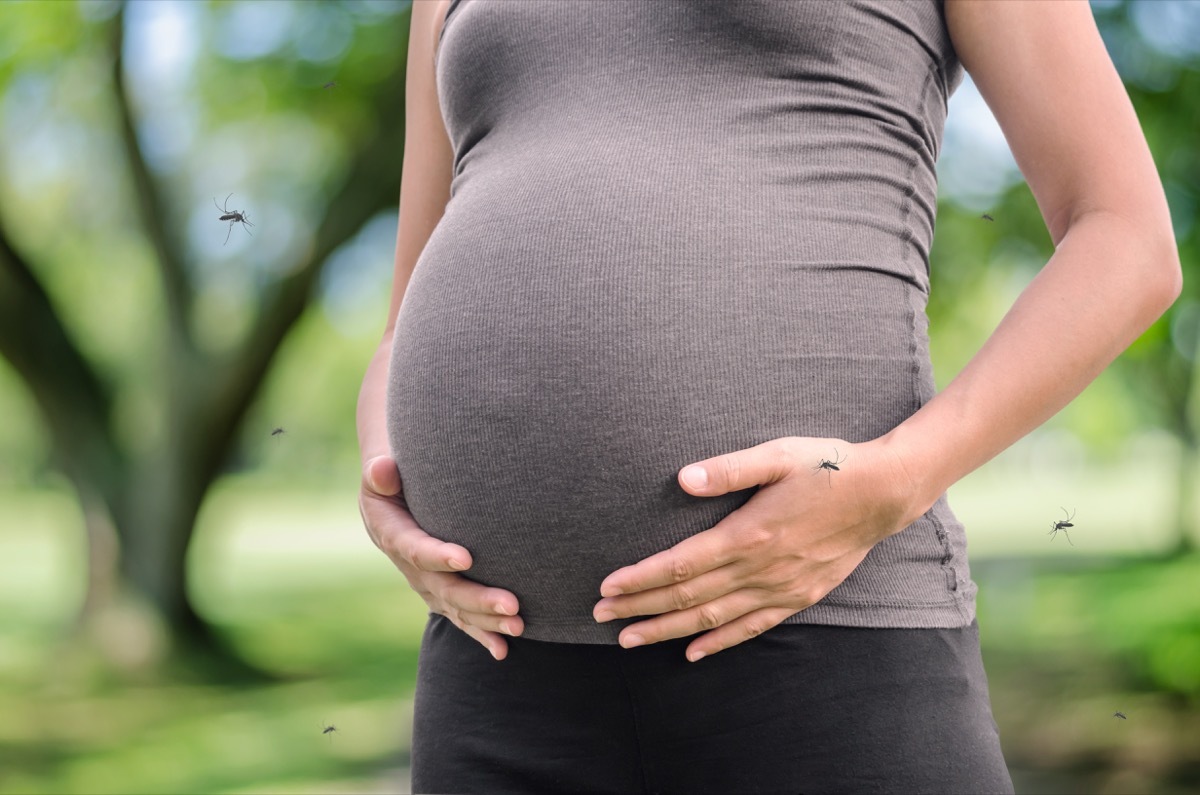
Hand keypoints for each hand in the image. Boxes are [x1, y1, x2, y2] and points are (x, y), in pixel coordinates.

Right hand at [359, 455, 522, 659]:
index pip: (415, 548)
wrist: (393, 498)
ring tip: (518, 625)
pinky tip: (502, 651)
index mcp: (392, 534)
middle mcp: (410, 567)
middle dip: (477, 598)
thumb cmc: (393, 476)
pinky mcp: (440, 593)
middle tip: (511, 604)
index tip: (466, 558)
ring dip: (486, 621)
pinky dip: (481, 634)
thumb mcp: (379, 470)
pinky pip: (460, 618)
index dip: (437, 555)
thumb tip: (383, 469)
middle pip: (443, 588)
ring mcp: (426, 584)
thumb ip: (381, 471)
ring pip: (456, 608)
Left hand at [592, 436, 918, 660]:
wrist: (883, 493)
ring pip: (712, 618)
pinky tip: (693, 652)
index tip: (606, 588)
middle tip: (599, 618)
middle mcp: (760, 569)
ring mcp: (779, 588)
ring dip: (667, 630)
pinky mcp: (797, 597)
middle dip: (640, 609)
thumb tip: (683, 478)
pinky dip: (719, 642)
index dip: (640, 579)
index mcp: (748, 534)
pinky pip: (751, 628)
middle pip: (687, 597)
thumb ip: (729, 468)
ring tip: (630, 640)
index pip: (680, 565)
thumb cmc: (827, 466)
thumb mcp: (778, 454)